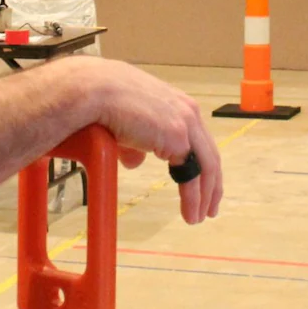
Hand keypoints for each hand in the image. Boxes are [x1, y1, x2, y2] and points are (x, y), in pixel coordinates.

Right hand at [66, 58, 220, 223]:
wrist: (95, 91)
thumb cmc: (102, 101)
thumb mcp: (124, 125)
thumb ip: (134, 144)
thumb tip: (135, 163)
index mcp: (177, 104)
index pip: (198, 140)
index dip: (201, 164)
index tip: (201, 185)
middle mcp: (187, 111)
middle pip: (209, 154)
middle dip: (212, 183)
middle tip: (210, 206)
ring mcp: (185, 123)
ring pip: (207, 166)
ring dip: (206, 195)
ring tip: (200, 217)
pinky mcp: (178, 137)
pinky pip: (192, 175)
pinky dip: (194, 198)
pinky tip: (190, 213)